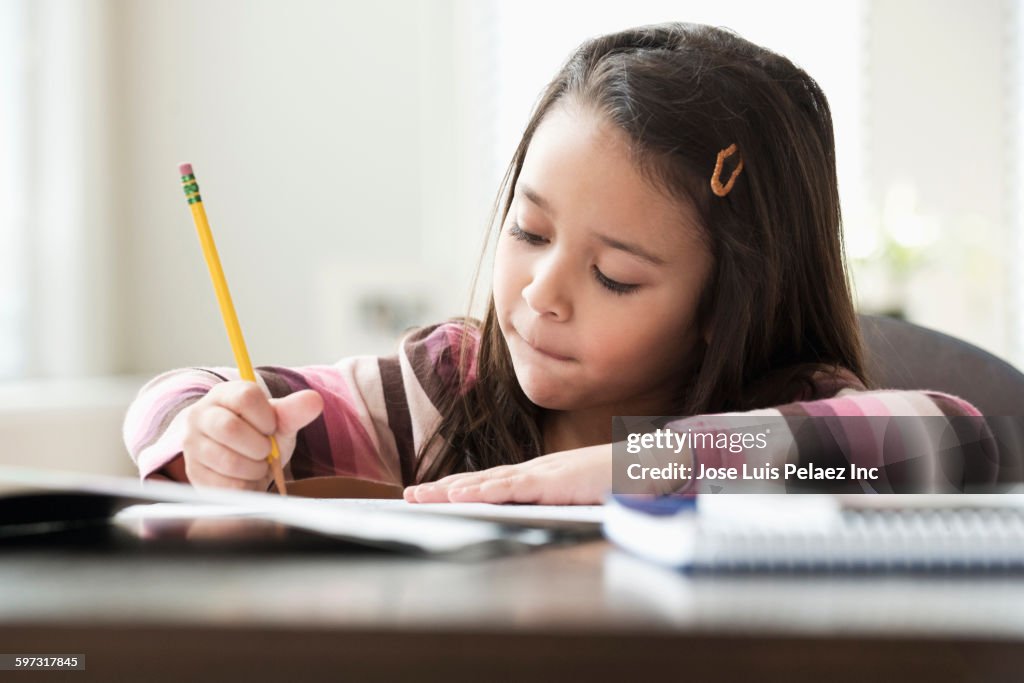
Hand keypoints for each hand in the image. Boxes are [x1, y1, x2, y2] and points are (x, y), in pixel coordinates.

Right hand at [182, 381, 323, 490]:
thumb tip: (315, 399)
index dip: (266, 417)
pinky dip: (246, 485)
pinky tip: (245, 477)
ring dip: (254, 468)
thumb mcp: (278, 422)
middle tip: (265, 450)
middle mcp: (200, 416)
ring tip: (256, 464)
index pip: (245, 396)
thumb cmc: (258, 437)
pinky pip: (226, 485)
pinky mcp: (194, 474)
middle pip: (231, 428)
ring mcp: (193, 446)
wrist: (241, 466)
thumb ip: (294, 411)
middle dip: (260, 446)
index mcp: (223, 395)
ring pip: (229, 461)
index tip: (271, 427)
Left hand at [403, 443, 611, 504]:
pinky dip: (483, 491)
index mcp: (538, 476)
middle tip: (408, 495)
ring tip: (420, 496)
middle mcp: (533, 471)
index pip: (490, 481)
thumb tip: (541, 518)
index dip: (459, 487)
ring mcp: (541, 474)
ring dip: (450, 489)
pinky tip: (460, 496)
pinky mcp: (552, 482)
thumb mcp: (579, 497)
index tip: (431, 494)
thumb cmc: (617, 481)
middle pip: (479, 479)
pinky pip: (512, 488)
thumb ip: (557, 505)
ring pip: (486, 482)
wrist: (647, 465)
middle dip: (442, 488)